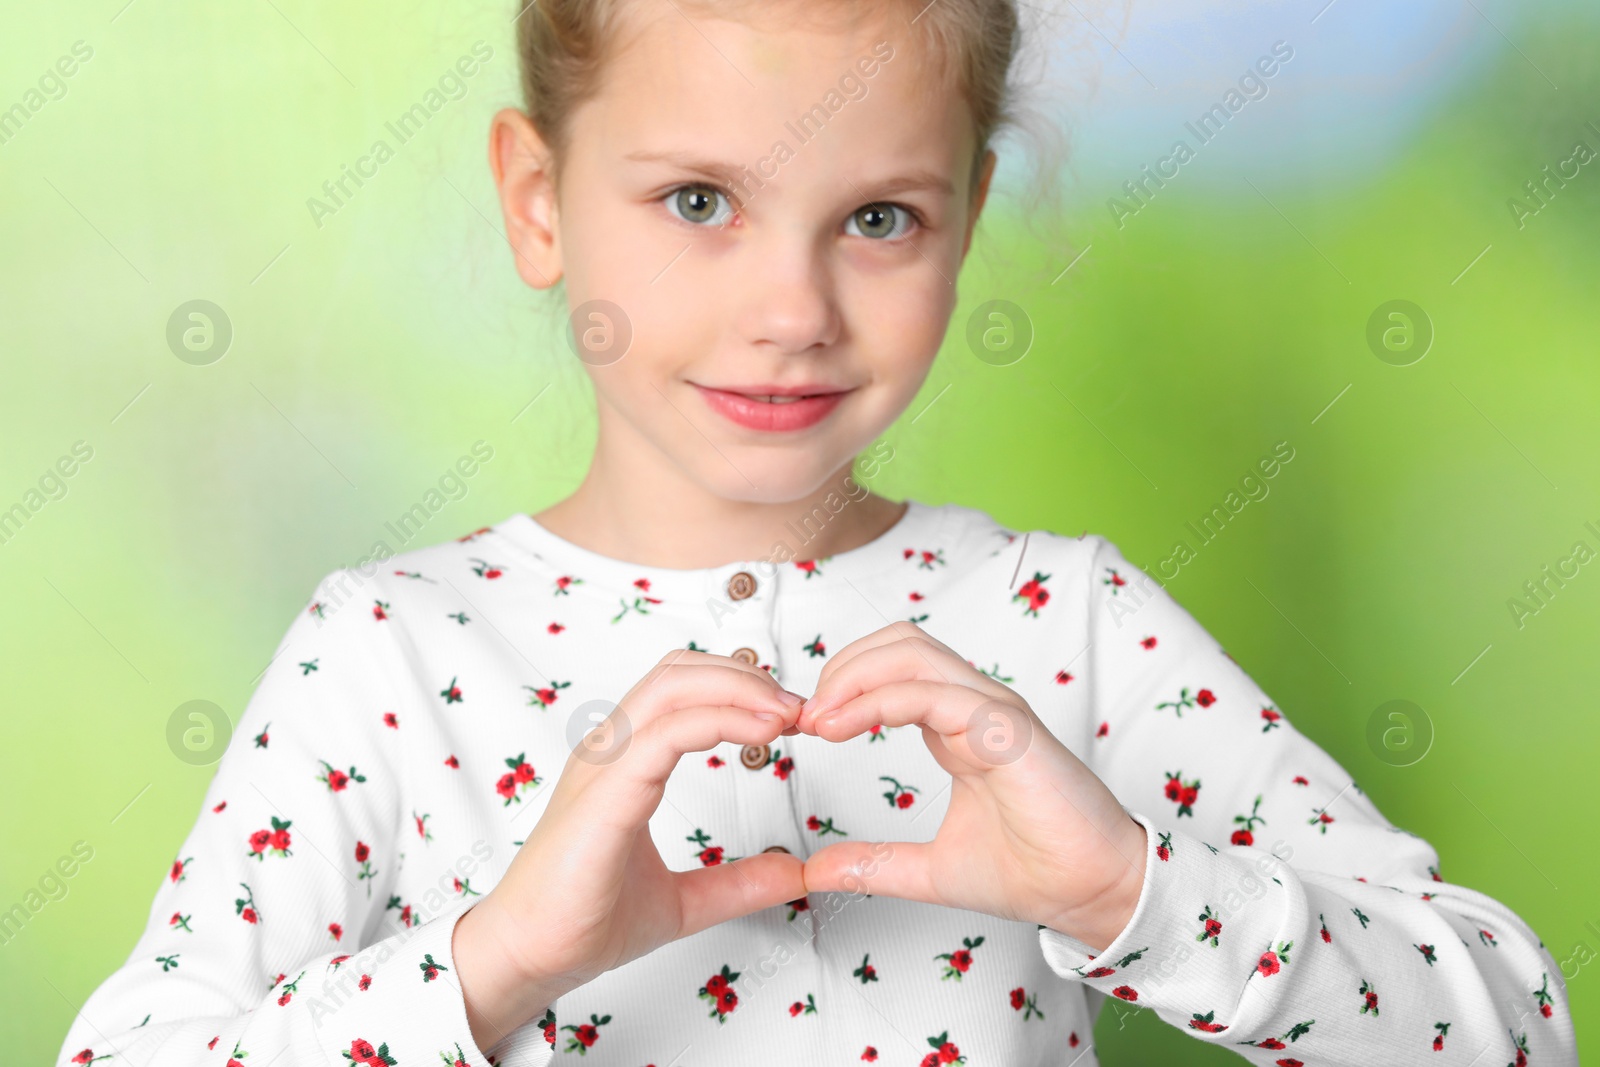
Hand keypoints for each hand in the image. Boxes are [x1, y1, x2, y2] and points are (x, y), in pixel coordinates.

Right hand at [453, 650, 806, 1051]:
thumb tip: (795, 872)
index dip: (741, 689)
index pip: (682, 691)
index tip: (793, 720)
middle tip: (800, 709)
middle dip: (747, 676)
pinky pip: (664, 735)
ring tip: (787, 715)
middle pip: (680, 671)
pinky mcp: (604, 794)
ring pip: (672, 687)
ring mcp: (603, 766)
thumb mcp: (685, 900)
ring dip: (740, 688)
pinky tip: (760, 737)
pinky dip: (719, 722)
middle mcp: (611, 751)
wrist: (531, 958)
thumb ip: (740, 882)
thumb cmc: (583, 921)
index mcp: (624, 763)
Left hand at [795, 621, 1146, 951]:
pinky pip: (936, 693)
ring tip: (817, 719)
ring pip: (913, 652)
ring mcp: (994, 711)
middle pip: (898, 643)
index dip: (841, 686)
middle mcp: (975, 706)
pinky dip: (880, 700)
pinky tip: (843, 727)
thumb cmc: (1032, 872)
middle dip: (840, 668)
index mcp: (958, 725)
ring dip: (853, 675)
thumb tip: (815, 870)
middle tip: (803, 718)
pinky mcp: (1008, 730)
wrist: (1093, 895)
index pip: (893, 668)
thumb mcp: (929, 871)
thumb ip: (874, 864)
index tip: (802, 729)